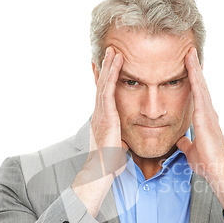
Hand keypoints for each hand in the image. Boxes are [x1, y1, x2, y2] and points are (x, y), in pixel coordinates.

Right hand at [88, 47, 128, 175]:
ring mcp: (101, 113)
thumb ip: (120, 141)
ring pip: (104, 83)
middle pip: (101, 85)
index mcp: (102, 120)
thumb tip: (124, 143)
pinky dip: (112, 74)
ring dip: (109, 66)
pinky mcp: (106, 115)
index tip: (107, 67)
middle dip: (106, 68)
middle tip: (110, 51)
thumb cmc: (110, 164)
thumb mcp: (117, 148)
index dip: (105, 80)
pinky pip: (108, 89)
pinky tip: (117, 62)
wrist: (102, 171)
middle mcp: (99, 114)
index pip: (103, 95)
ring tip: (113, 51)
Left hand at [177, 48, 223, 220]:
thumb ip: (185, 144)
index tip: (187, 68)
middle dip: (194, 69)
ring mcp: (208, 113)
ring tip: (189, 52)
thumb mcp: (190, 151)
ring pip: (201, 85)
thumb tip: (180, 142)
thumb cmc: (207, 162)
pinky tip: (191, 67)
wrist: (217, 169)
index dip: (192, 81)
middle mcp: (208, 113)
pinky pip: (199, 93)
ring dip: (194, 68)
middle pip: (200, 86)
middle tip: (188, 51)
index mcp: (204, 119)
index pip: (196, 96)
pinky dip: (195, 79)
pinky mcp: (205, 115)